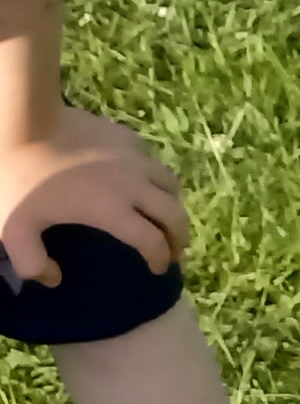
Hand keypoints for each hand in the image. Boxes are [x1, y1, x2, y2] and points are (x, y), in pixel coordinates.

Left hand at [0, 108, 184, 290]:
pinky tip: (140, 178)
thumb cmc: (18, 180)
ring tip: (165, 213)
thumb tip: (54, 279)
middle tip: (175, 249)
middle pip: (174, 214)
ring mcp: (134, 157)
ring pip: (170, 184)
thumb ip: (32, 263)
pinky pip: (150, 159)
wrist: (23, 125)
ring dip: (173, 204)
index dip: (160, 259)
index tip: (158, 270)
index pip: (152, 241)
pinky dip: (153, 175)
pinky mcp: (126, 137)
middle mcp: (134, 185)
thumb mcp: (13, 230)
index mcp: (112, 211)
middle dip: (180, 236)